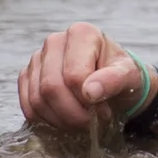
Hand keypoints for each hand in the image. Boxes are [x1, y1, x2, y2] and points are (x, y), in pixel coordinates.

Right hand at [17, 22, 143, 130]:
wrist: (113, 82)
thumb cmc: (122, 76)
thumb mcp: (130, 77)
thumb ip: (114, 81)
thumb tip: (90, 92)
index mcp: (81, 34)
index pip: (74, 75)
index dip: (87, 100)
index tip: (104, 111)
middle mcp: (54, 41)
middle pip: (51, 87)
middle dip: (72, 114)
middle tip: (90, 122)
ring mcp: (37, 58)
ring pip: (37, 99)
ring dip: (60, 120)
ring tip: (81, 121)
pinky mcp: (27, 76)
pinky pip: (28, 106)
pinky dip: (46, 120)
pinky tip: (65, 119)